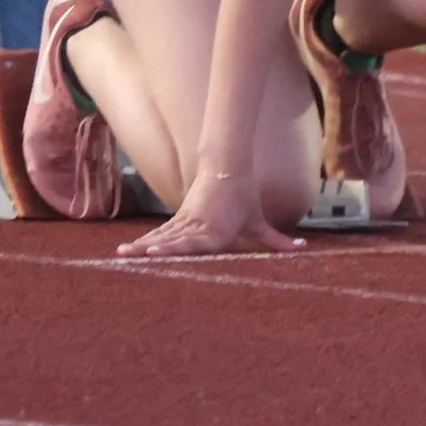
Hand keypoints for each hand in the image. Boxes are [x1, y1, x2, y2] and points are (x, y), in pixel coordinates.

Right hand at [117, 171, 303, 257]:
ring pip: (161, 236)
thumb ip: (278, 241)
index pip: (192, 243)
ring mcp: (184, 222)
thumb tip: (303, 247)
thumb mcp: (259, 221)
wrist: (227, 169)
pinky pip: (161, 232)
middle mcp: (196, 227)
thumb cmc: (244, 199)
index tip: (157, 253)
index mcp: (214, 231)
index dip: (174, 249)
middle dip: (151, 250)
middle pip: (171, 241)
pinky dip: (146, 241)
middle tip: (132, 257)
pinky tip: (130, 250)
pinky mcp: (179, 218)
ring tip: (122, 254)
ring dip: (142, 246)